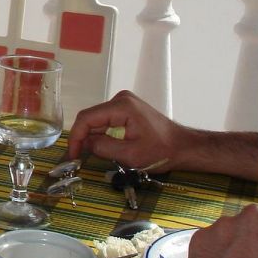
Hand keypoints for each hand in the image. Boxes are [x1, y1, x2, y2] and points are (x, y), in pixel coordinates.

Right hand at [65, 90, 192, 170]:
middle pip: (91, 118)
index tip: (73, 155)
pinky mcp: (126, 108)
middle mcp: (120, 99)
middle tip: (80, 158)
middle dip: (84, 138)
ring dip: (93, 137)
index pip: (87, 118)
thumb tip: (84, 145)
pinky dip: (102, 134)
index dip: (76, 137)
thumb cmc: (162, 151)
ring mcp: (123, 102)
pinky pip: (106, 120)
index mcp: (121, 106)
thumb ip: (103, 148)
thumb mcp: (130, 155)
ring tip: (94, 154)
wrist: (184, 147)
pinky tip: (106, 147)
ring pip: (97, 120)